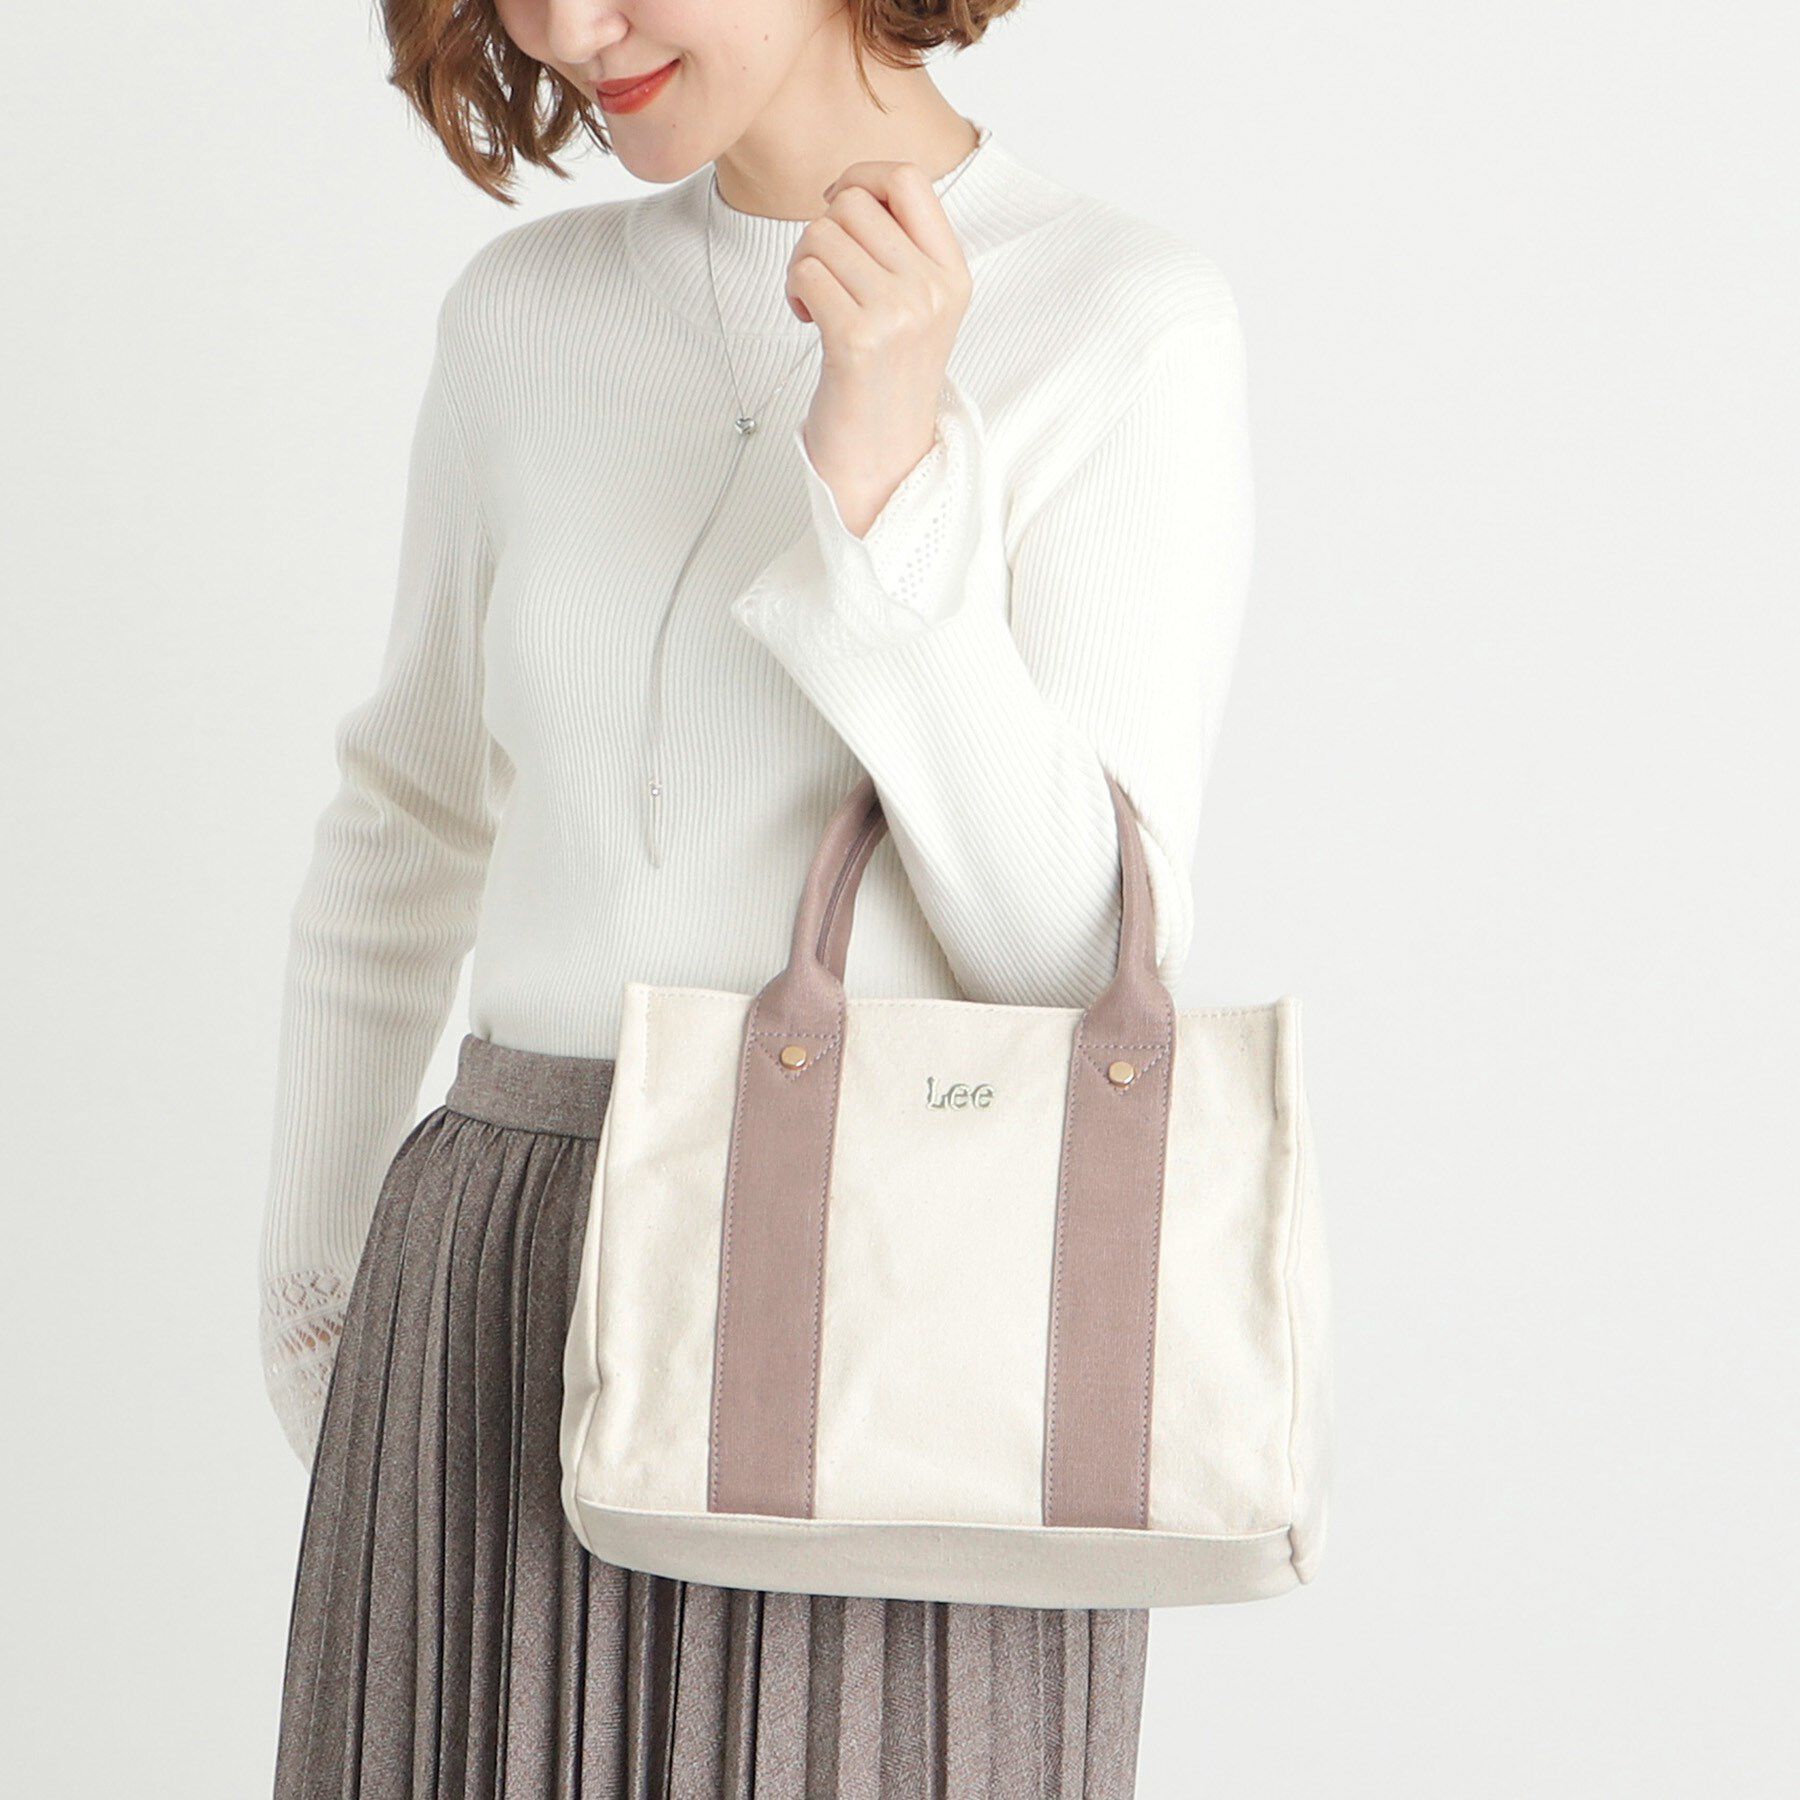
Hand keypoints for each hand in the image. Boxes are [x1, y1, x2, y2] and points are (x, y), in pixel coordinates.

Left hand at [786, 161, 972, 537]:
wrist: (881, 458)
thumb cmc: (885, 379)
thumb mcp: (916, 306)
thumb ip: (898, 246)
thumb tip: (850, 186)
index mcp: (953, 274)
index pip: (908, 180)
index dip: (861, 177)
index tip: (838, 205)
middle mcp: (932, 289)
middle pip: (852, 204)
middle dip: (821, 233)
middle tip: (825, 278)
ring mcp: (899, 313)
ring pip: (821, 235)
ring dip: (803, 266)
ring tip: (818, 306)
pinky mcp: (858, 338)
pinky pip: (805, 273)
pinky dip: (794, 293)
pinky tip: (808, 322)